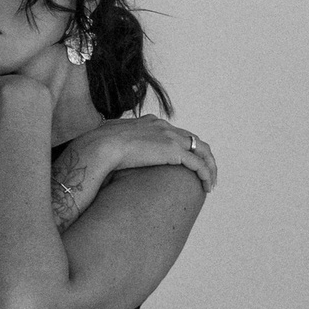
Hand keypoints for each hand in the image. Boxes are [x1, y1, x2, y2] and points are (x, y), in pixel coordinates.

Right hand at [84, 113, 217, 196]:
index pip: (175, 133)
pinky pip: (198, 163)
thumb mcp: (108, 137)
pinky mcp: (174, 152)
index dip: (183, 147)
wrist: (101, 146)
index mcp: (150, 122)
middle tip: (204, 172)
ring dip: (209, 166)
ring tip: (210, 183)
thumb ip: (115, 139)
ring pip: (201, 150)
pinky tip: (206, 186)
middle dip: (202, 156)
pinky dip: (206, 174)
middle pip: (193, 139)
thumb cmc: (99, 145)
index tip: (185, 162)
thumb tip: (107, 147)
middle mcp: (164, 127)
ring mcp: (170, 138)